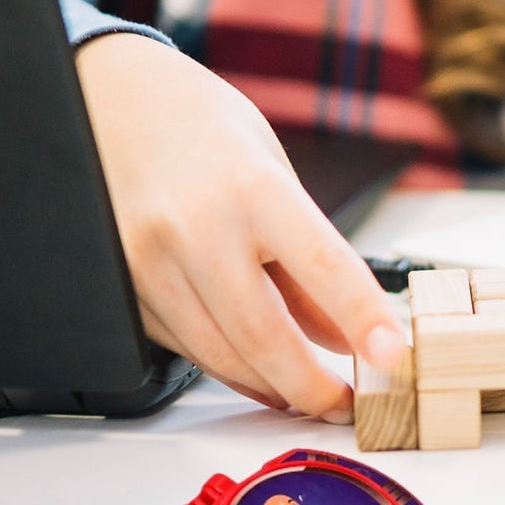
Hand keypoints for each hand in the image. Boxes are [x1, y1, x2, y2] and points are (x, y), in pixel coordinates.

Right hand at [74, 33, 406, 420]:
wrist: (110, 99)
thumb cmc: (201, 125)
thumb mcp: (275, 171)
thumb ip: (309, 257)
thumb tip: (344, 333)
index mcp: (251, 187)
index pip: (323, 268)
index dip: (363, 321)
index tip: (394, 358)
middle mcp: (196, 227)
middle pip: (265, 337)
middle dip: (314, 388)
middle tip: (345, 404)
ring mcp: (150, 262)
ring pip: (221, 356)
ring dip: (272, 387)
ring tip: (307, 394)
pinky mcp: (124, 287)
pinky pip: (184, 347)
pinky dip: (226, 365)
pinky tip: (254, 367)